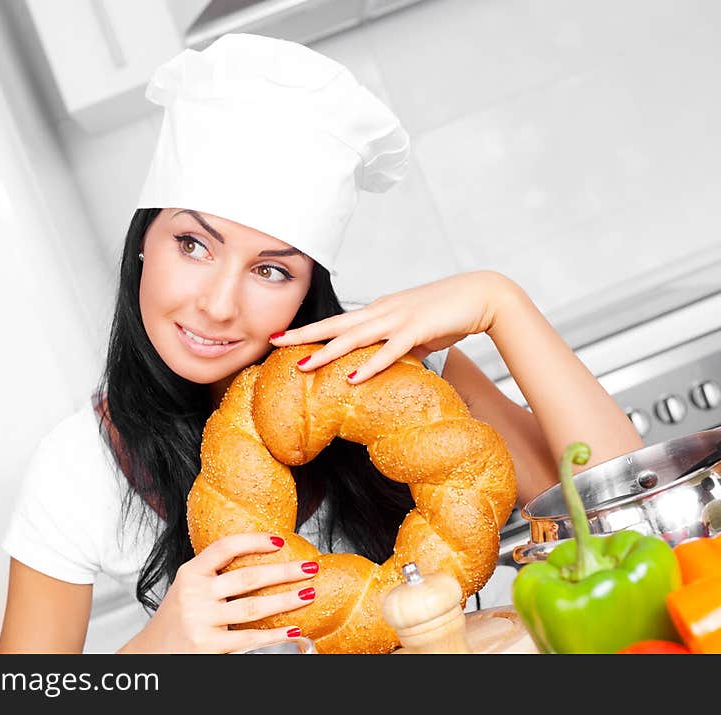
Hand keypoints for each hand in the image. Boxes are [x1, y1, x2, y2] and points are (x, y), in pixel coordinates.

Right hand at [120, 533, 317, 653]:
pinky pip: (249, 638)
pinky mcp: (207, 645)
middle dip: (283, 572)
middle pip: (247, 577)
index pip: (224, 548)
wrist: (149, 654)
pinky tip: (293, 630)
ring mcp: (200, 620)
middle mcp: (193, 593)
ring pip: (253, 607)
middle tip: (309, 567)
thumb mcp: (187, 588)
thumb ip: (213, 575)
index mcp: (190, 573)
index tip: (280, 540)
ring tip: (309, 594)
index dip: (254, 541)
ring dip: (286, 600)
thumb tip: (260, 559)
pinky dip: (275, 634)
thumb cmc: (176, 619)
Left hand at [271, 270, 517, 382]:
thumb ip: (396, 345)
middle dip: (303, 334)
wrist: (483, 295)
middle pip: (335, 325)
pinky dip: (369, 364)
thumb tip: (383, 364)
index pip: (338, 322)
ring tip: (302, 364)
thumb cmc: (449, 312)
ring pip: (355, 337)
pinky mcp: (418, 330)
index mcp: (380, 311)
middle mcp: (383, 311)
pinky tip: (351, 378)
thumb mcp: (415, 331)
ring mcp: (399, 319)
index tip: (283, 336)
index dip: (310, 329)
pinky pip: (389, 350)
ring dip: (327, 351)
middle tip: (273, 342)